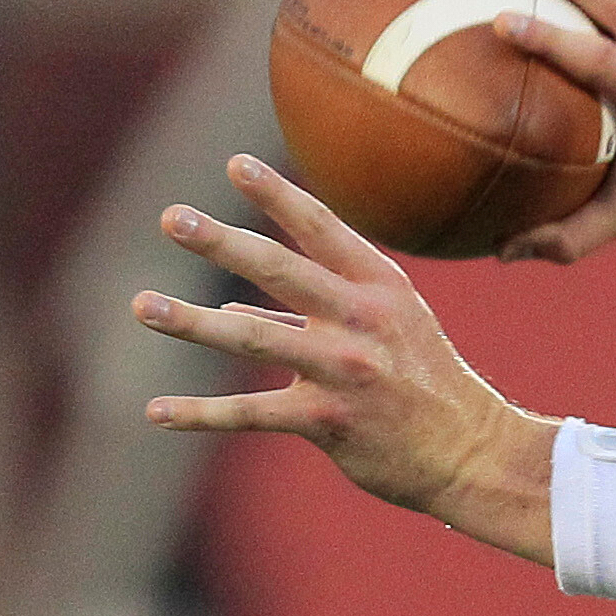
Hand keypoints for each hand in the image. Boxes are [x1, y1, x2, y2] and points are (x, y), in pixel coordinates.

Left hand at [132, 154, 553, 561]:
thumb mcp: (390, 326)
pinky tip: (156, 411)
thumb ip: (312, 309)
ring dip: (193, 322)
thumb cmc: (424, 383)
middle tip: (172, 218)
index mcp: (382, 286)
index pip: (323, 228)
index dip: (278, 194)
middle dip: (222, 241)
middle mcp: (363, 319)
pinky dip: (200, 413)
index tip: (236, 164)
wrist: (472, 451)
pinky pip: (251, 414)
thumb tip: (232, 302)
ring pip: (255, 337)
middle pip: (281, 269)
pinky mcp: (328, 422)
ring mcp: (345, 369)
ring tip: (143, 306)